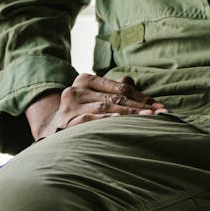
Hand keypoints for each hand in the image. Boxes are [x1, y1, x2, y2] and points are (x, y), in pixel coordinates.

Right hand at [26, 73, 165, 141]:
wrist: (49, 131)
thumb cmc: (81, 111)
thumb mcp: (95, 96)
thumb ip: (114, 88)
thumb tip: (132, 79)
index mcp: (85, 80)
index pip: (120, 87)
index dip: (142, 96)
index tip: (160, 106)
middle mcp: (75, 90)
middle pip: (115, 97)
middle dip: (140, 106)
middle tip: (160, 114)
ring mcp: (69, 107)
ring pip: (106, 109)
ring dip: (130, 115)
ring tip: (149, 120)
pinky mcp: (66, 123)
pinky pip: (92, 122)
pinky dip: (109, 124)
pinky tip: (123, 127)